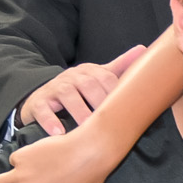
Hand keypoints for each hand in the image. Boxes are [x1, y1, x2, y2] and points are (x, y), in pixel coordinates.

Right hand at [15, 45, 143, 137]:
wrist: (42, 95)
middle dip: (100, 102)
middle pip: (89, 86)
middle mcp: (72, 76)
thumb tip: (144, 49)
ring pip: (68, 96)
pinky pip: (43, 109)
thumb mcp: (97, 77)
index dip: (117, 93)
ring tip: (88, 129)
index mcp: (90, 72)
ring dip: (79, 112)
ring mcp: (54, 88)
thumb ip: (120, 66)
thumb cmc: (77, 89)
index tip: (128, 110)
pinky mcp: (38, 101)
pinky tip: (59, 133)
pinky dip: (50, 121)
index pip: (107, 79)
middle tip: (111, 122)